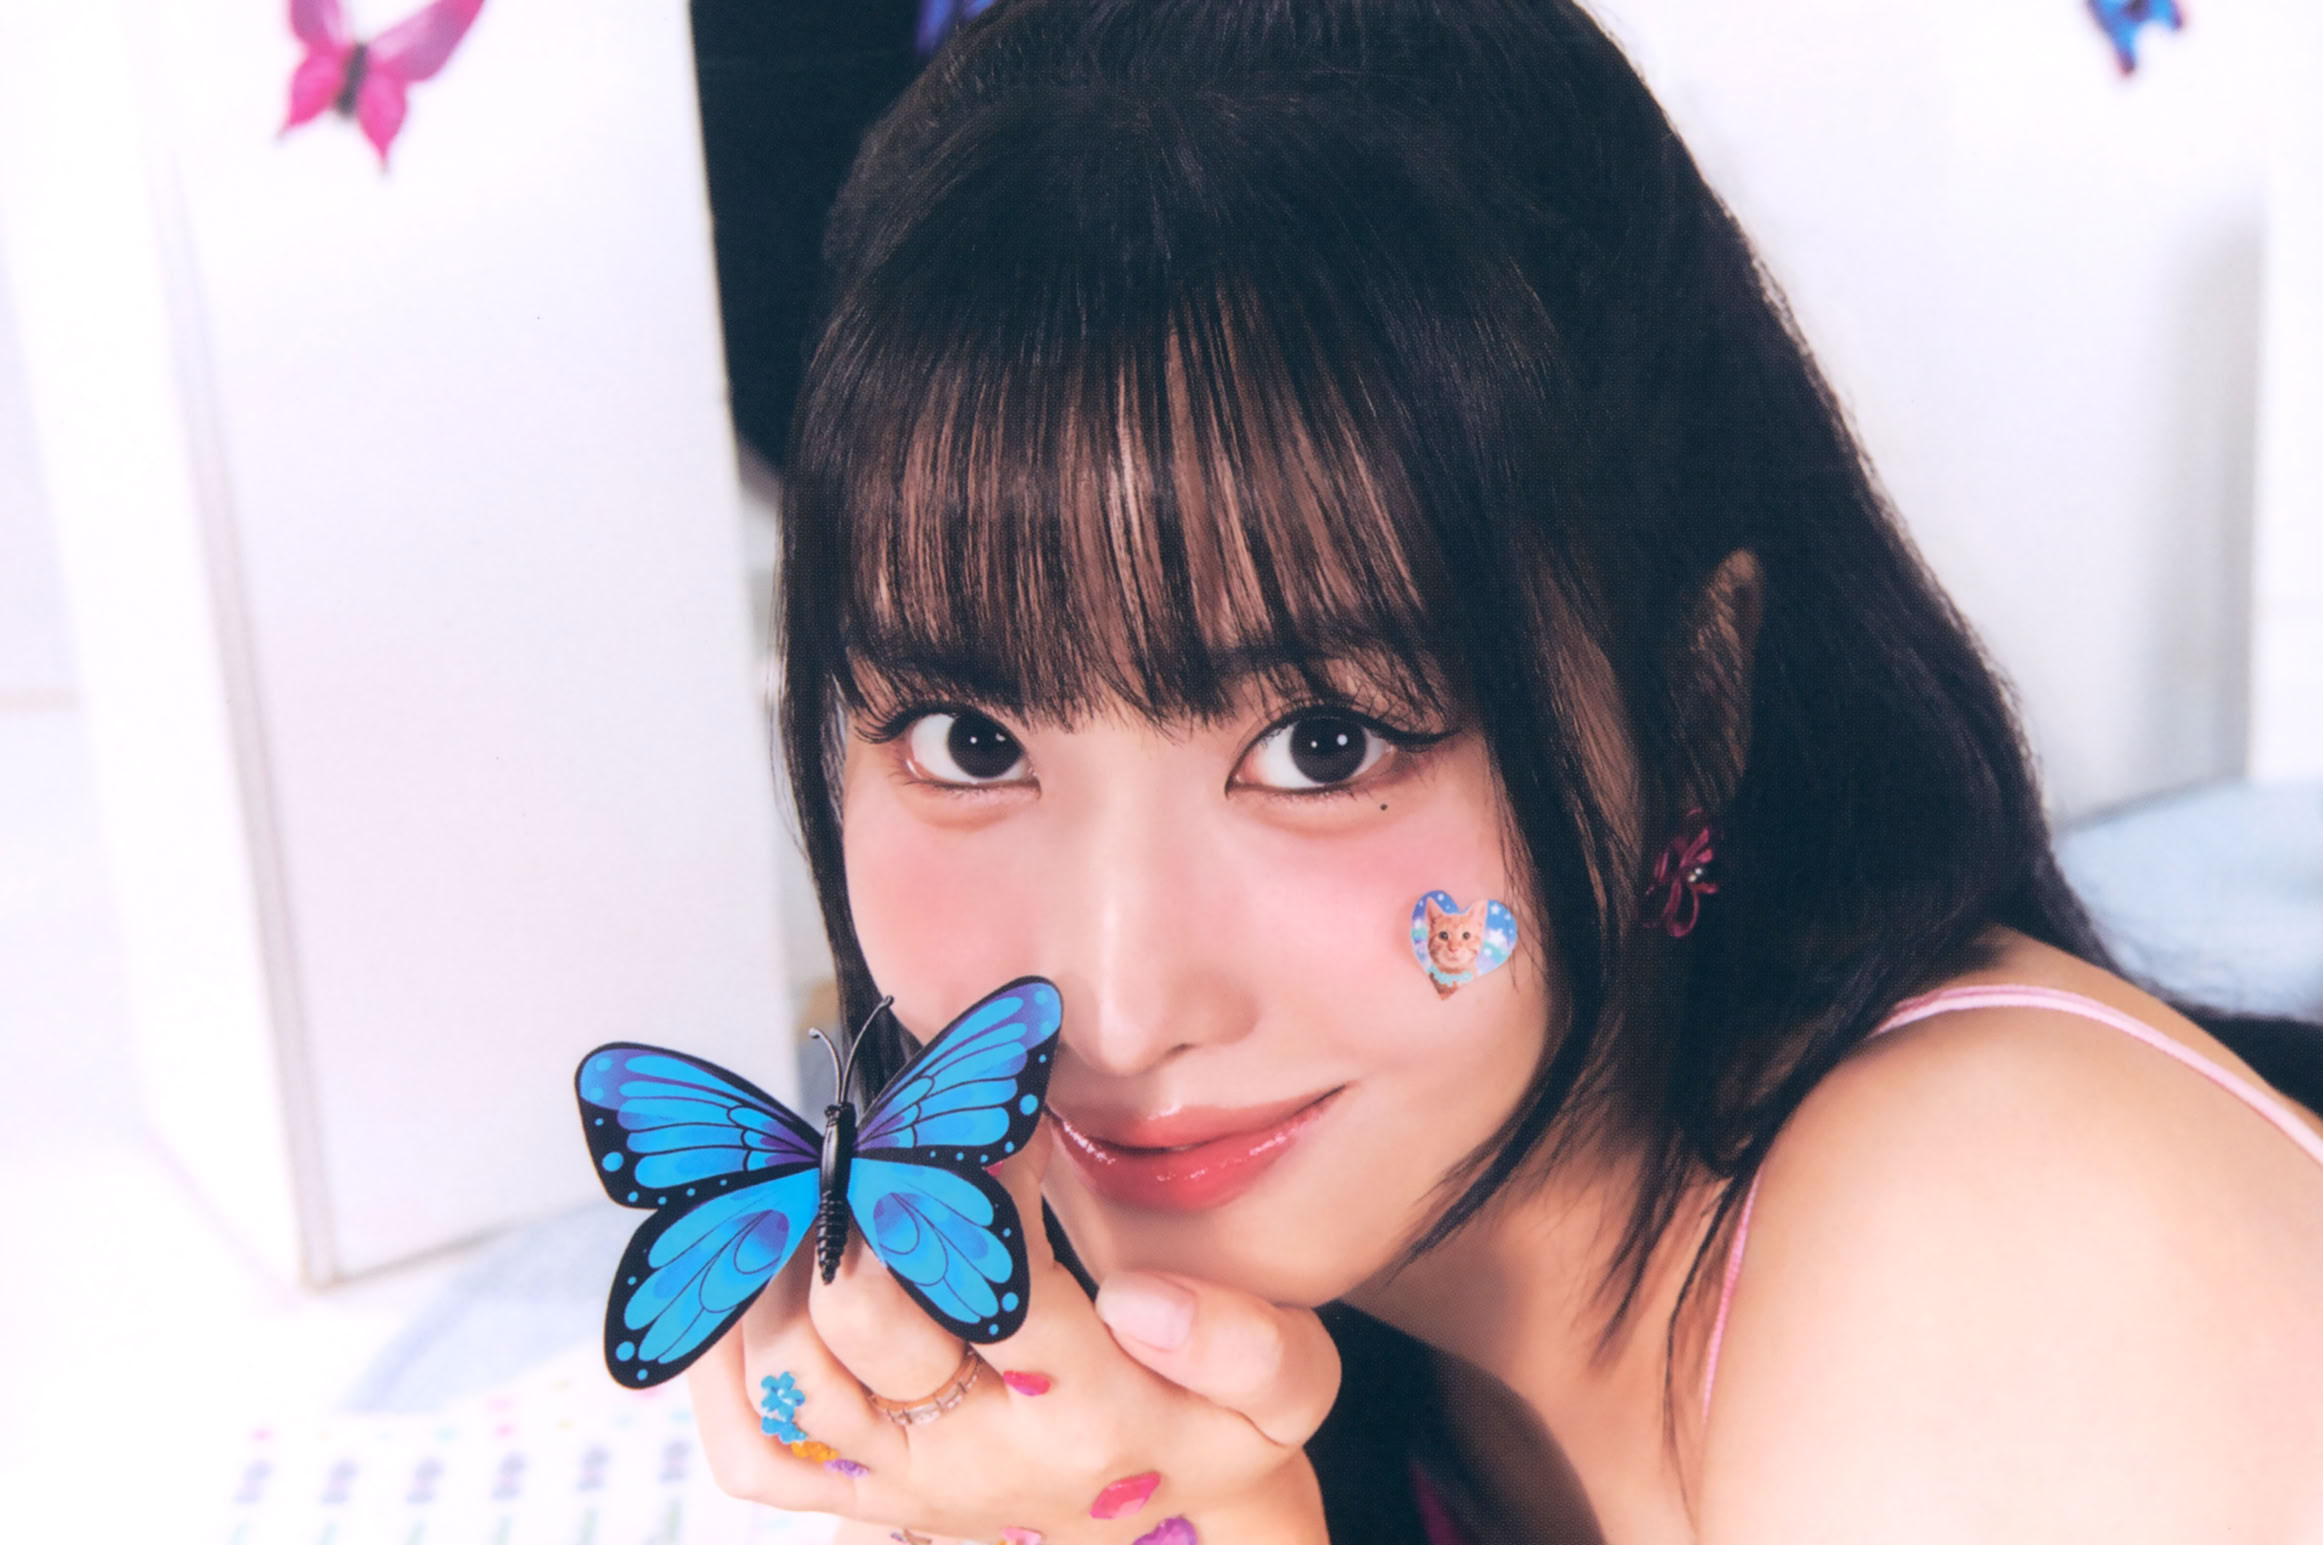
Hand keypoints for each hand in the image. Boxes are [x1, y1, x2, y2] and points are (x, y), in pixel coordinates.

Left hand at [687, 1126, 1338, 1542]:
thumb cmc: (1219, 1443)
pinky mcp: (857, 1508)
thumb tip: (1139, 1296)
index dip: (978, 1172)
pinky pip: (754, 1452)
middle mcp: (976, 1458)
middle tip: (884, 1128)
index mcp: (1087, 1415)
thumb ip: (1247, 1346)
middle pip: (864, 1317)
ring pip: (790, 1373)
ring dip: (788, 1263)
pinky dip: (725, 1367)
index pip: (999, 1275)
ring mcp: (903, 1490)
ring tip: (824, 1187)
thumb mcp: (1288, 1394)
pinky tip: (749, 1282)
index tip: (993, 1107)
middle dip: (865, 1196)